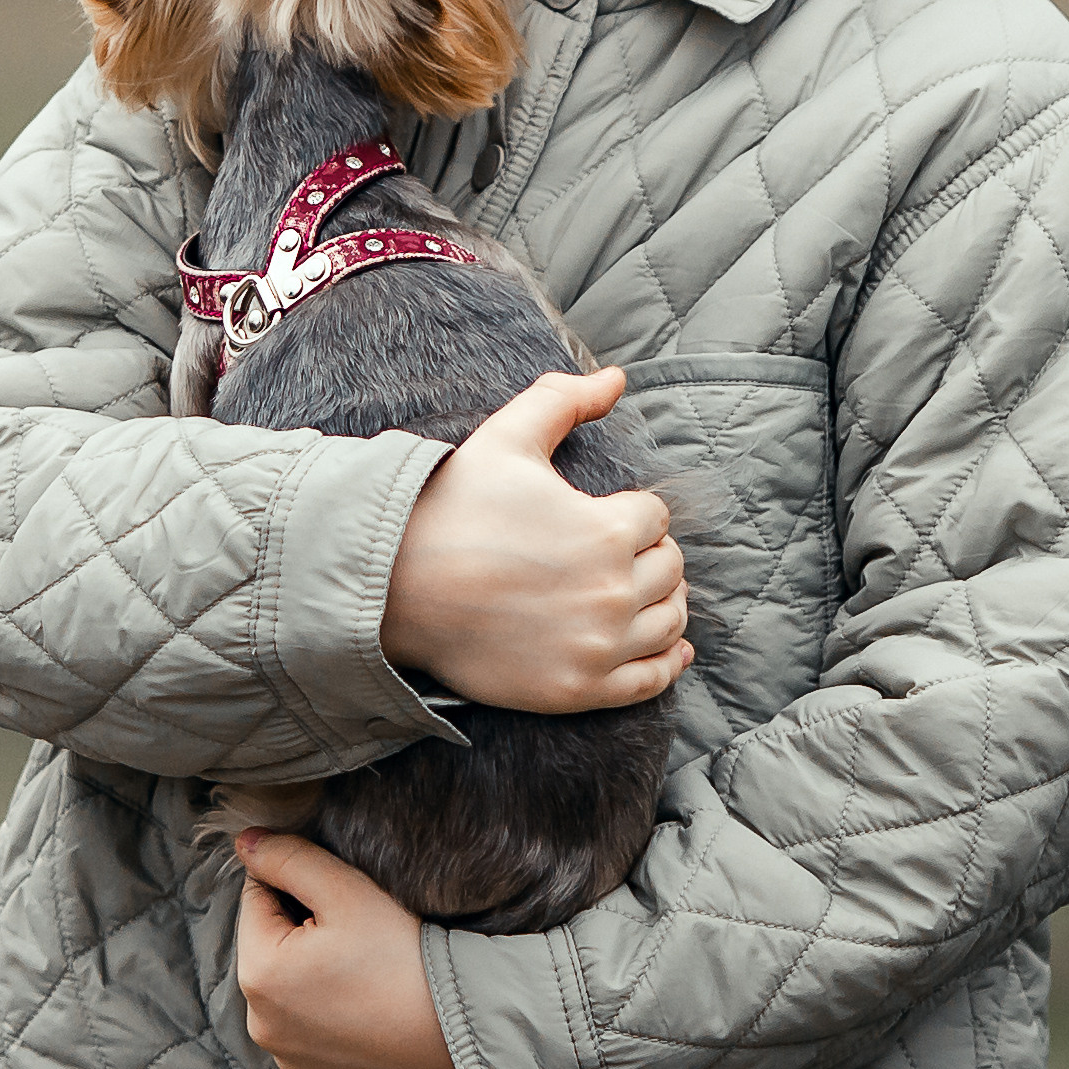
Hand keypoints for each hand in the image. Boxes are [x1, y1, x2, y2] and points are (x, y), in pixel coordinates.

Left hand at [234, 831, 462, 1068]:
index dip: (297, 883)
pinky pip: (312, 1032)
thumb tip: (245, 843)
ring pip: (289, 992)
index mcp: (258, 973)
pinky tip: (369, 1004)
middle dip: (302, 929)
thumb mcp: (345, 890)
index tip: (341, 894)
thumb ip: (288, 858)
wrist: (461, 1031)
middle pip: (271, 948)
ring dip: (312, 974)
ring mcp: (290, 1059)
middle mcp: (262, 1025)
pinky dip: (330, 1014)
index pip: (257, 898)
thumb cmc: (403, 956)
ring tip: (366, 968)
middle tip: (359, 930)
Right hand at [381, 367, 691, 712]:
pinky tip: (672, 651)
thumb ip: (564, 399)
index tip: (608, 516)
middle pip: (670, 570)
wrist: (395, 588)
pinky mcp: (578, 690)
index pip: (656, 517)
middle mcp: (614, 592)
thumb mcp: (506, 437)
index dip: (634, 511)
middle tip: (623, 554)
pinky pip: (650, 681)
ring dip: (665, 604)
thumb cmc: (451, 507)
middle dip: (651, 555)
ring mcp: (598, 647)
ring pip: (669, 623)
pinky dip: (668, 665)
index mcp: (606, 529)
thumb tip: (616, 378)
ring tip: (644, 595)